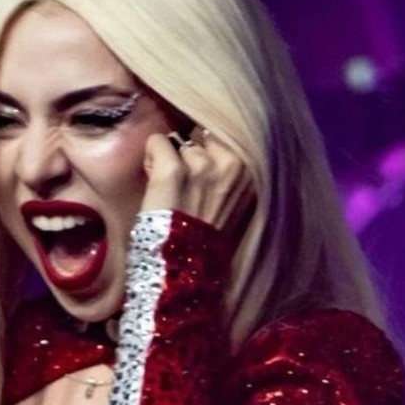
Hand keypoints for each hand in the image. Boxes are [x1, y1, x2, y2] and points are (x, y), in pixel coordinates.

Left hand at [140, 129, 254, 246]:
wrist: (186, 273)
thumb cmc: (207, 239)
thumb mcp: (236, 199)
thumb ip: (231, 171)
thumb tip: (209, 140)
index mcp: (252, 169)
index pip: (227, 131)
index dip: (208, 147)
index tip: (201, 170)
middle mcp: (232, 163)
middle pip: (203, 133)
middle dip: (191, 151)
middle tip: (185, 182)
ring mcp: (202, 166)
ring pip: (179, 140)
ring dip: (169, 158)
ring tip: (170, 188)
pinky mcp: (173, 172)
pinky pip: (158, 142)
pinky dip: (152, 158)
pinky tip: (155, 182)